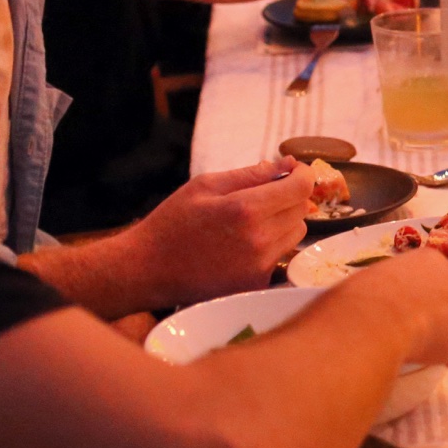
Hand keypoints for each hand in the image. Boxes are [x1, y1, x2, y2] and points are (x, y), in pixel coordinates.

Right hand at [127, 159, 314, 309]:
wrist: (145, 270)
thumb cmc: (172, 223)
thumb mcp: (205, 186)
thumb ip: (251, 174)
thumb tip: (288, 163)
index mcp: (246, 209)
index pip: (301, 187)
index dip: (303, 174)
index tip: (294, 170)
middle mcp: (259, 240)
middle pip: (301, 210)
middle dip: (289, 197)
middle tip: (264, 196)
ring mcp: (259, 266)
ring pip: (296, 234)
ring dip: (283, 222)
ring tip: (250, 222)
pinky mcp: (255, 284)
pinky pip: (280, 257)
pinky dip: (271, 247)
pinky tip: (243, 245)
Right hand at [341, 248, 447, 372]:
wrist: (373, 319)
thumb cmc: (357, 306)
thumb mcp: (364, 292)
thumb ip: (376, 297)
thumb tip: (362, 317)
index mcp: (426, 260)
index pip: (439, 282)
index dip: (428, 305)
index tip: (410, 322)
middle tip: (423, 340)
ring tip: (432, 354)